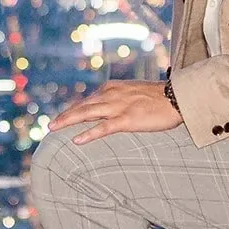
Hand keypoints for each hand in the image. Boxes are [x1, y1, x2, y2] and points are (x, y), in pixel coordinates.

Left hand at [48, 81, 183, 145]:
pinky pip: (104, 128)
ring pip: (87, 114)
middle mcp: (112, 95)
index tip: (64, 117)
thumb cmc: (160, 97)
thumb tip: (112, 107)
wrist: (177, 97)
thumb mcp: (136, 92)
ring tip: (54, 129)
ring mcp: (119, 107)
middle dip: (65, 115)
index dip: (74, 109)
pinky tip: (77, 140)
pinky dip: (89, 134)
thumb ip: (121, 97)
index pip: (89, 100)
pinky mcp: (127, 120)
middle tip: (51, 126)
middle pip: (82, 106)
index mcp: (113, 88)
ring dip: (68, 121)